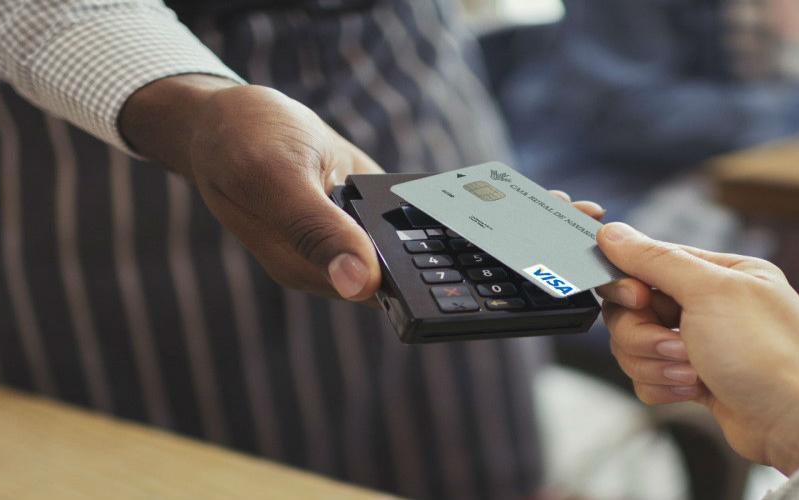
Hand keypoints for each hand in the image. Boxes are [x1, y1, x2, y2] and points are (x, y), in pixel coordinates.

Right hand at [121, 75, 619, 300]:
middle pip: (439, 275)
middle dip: (507, 265)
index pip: (410, 298)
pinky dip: (473, 205)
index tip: (534, 285)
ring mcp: (364, 237)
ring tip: (563, 216)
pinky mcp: (375, 210)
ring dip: (500, 231)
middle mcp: (350, 265)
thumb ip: (318, 232)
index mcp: (325, 273)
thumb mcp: (278, 180)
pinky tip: (519, 195)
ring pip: (444, 243)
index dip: (474, 297)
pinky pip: (432, 214)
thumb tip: (363, 287)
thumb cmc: (241, 145)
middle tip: (576, 249)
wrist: (222, 118)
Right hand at [595, 222, 798, 473]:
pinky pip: (650, 377)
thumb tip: (613, 232)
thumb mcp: (710, 292)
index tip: (638, 300)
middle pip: (634, 309)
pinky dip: (664, 386)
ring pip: (637, 346)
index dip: (632, 283)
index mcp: (722, 272)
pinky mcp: (696, 380)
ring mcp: (703, 344)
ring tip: (692, 374)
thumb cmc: (768, 354)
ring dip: (658, 364)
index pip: (650, 262)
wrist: (797, 423)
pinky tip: (694, 391)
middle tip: (676, 347)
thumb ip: (656, 260)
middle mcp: (712, 305)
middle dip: (646, 334)